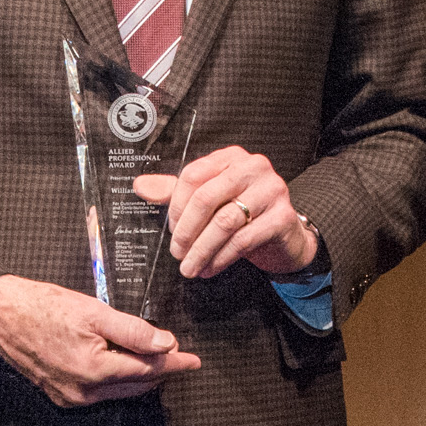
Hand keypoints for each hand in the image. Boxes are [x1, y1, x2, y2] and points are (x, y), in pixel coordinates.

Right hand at [0, 272, 202, 406]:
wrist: (1, 314)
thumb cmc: (42, 307)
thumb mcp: (95, 311)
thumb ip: (133, 331)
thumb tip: (165, 344)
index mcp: (95, 370)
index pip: (148, 370)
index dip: (174, 364)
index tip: (193, 361)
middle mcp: (84, 391)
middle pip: (136, 385)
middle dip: (160, 371)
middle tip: (179, 357)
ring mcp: (71, 397)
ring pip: (119, 391)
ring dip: (140, 377)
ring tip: (157, 360)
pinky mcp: (61, 396)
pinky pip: (100, 393)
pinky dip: (117, 381)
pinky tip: (124, 366)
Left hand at [132, 146, 321, 280]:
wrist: (284, 236)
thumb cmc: (244, 213)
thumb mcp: (209, 199)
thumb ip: (176, 192)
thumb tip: (140, 186)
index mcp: (231, 157)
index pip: (194, 175)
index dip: (177, 207)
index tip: (170, 231)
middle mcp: (253, 167)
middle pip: (207, 198)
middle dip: (186, 231)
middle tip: (177, 254)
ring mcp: (272, 190)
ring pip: (225, 222)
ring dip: (202, 250)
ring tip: (190, 267)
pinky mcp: (282, 217)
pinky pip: (244, 240)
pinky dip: (221, 258)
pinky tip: (210, 268)